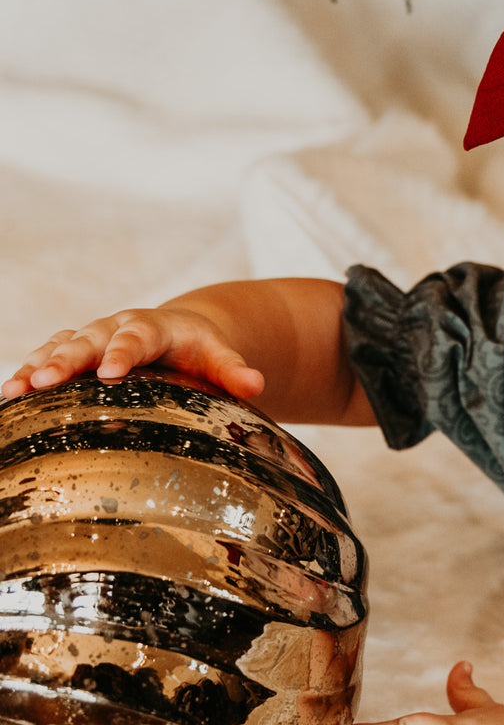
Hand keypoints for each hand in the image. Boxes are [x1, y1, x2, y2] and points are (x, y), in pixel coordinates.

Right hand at [3, 306, 264, 399]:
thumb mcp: (220, 355)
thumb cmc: (202, 349)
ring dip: (35, 367)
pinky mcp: (76, 351)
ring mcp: (92, 338)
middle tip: (44, 382)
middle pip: (88, 340)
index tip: (109, 373)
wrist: (180, 332)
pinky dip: (28, 373)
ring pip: (59, 347)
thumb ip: (235, 369)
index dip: (122, 353)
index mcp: (153, 326)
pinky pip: (47, 357)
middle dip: (65, 360)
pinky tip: (9, 398)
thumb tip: (258, 385)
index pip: (136, 337)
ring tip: (14, 391)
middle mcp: (116, 327)